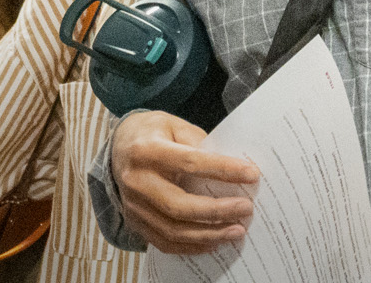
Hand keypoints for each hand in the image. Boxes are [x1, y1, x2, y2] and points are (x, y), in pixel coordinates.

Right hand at [112, 110, 258, 255]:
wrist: (118, 147)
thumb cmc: (153, 133)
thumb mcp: (175, 125)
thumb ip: (200, 143)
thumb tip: (233, 168)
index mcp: (147, 150)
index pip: (190, 162)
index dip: (223, 169)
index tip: (252, 174)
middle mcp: (136, 180)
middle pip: (179, 204)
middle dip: (217, 210)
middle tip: (246, 208)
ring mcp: (133, 204)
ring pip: (172, 229)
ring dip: (208, 234)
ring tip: (236, 231)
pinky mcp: (134, 221)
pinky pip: (164, 241)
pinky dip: (191, 246)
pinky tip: (213, 242)